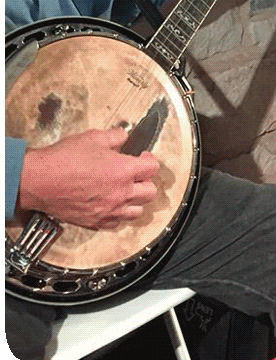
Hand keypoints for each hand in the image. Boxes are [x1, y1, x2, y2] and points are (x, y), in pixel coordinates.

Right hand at [18, 128, 159, 229]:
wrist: (39, 181)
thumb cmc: (64, 159)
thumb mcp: (93, 137)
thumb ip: (115, 136)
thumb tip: (124, 137)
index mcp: (123, 171)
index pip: (152, 168)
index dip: (149, 159)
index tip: (143, 156)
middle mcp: (120, 194)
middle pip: (150, 192)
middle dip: (146, 180)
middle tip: (136, 173)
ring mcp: (108, 210)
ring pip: (137, 211)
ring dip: (136, 200)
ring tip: (127, 190)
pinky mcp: (95, 222)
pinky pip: (117, 223)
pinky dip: (119, 215)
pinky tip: (112, 204)